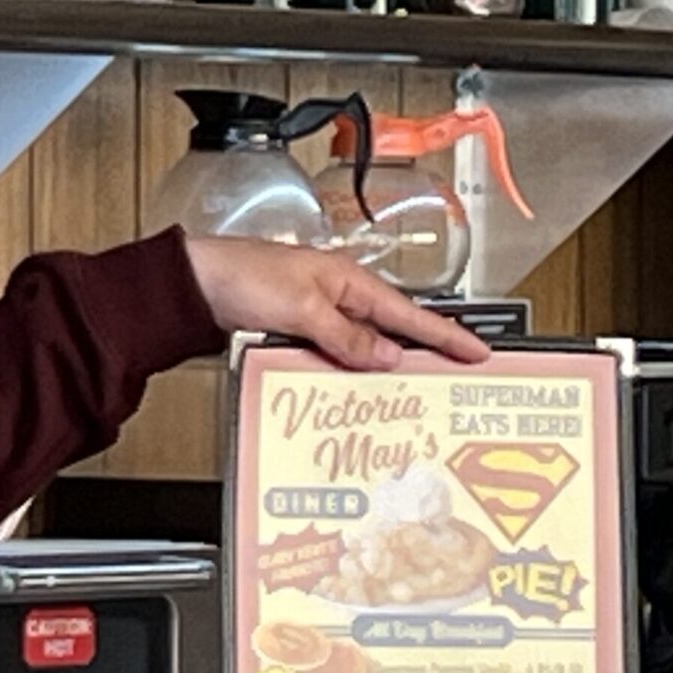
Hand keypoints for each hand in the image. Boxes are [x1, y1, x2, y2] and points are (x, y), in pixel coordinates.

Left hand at [182, 236, 493, 370]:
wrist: (193, 283)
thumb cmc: (242, 277)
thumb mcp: (302, 308)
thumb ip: (346, 336)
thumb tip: (389, 357)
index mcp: (349, 281)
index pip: (409, 313)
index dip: (446, 335)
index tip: (478, 352)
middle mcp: (338, 295)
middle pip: (391, 330)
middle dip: (422, 355)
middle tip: (454, 380)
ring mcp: (318, 313)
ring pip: (363, 346)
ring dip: (381, 368)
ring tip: (412, 395)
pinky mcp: (296, 329)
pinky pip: (334, 352)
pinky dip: (347, 369)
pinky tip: (354, 388)